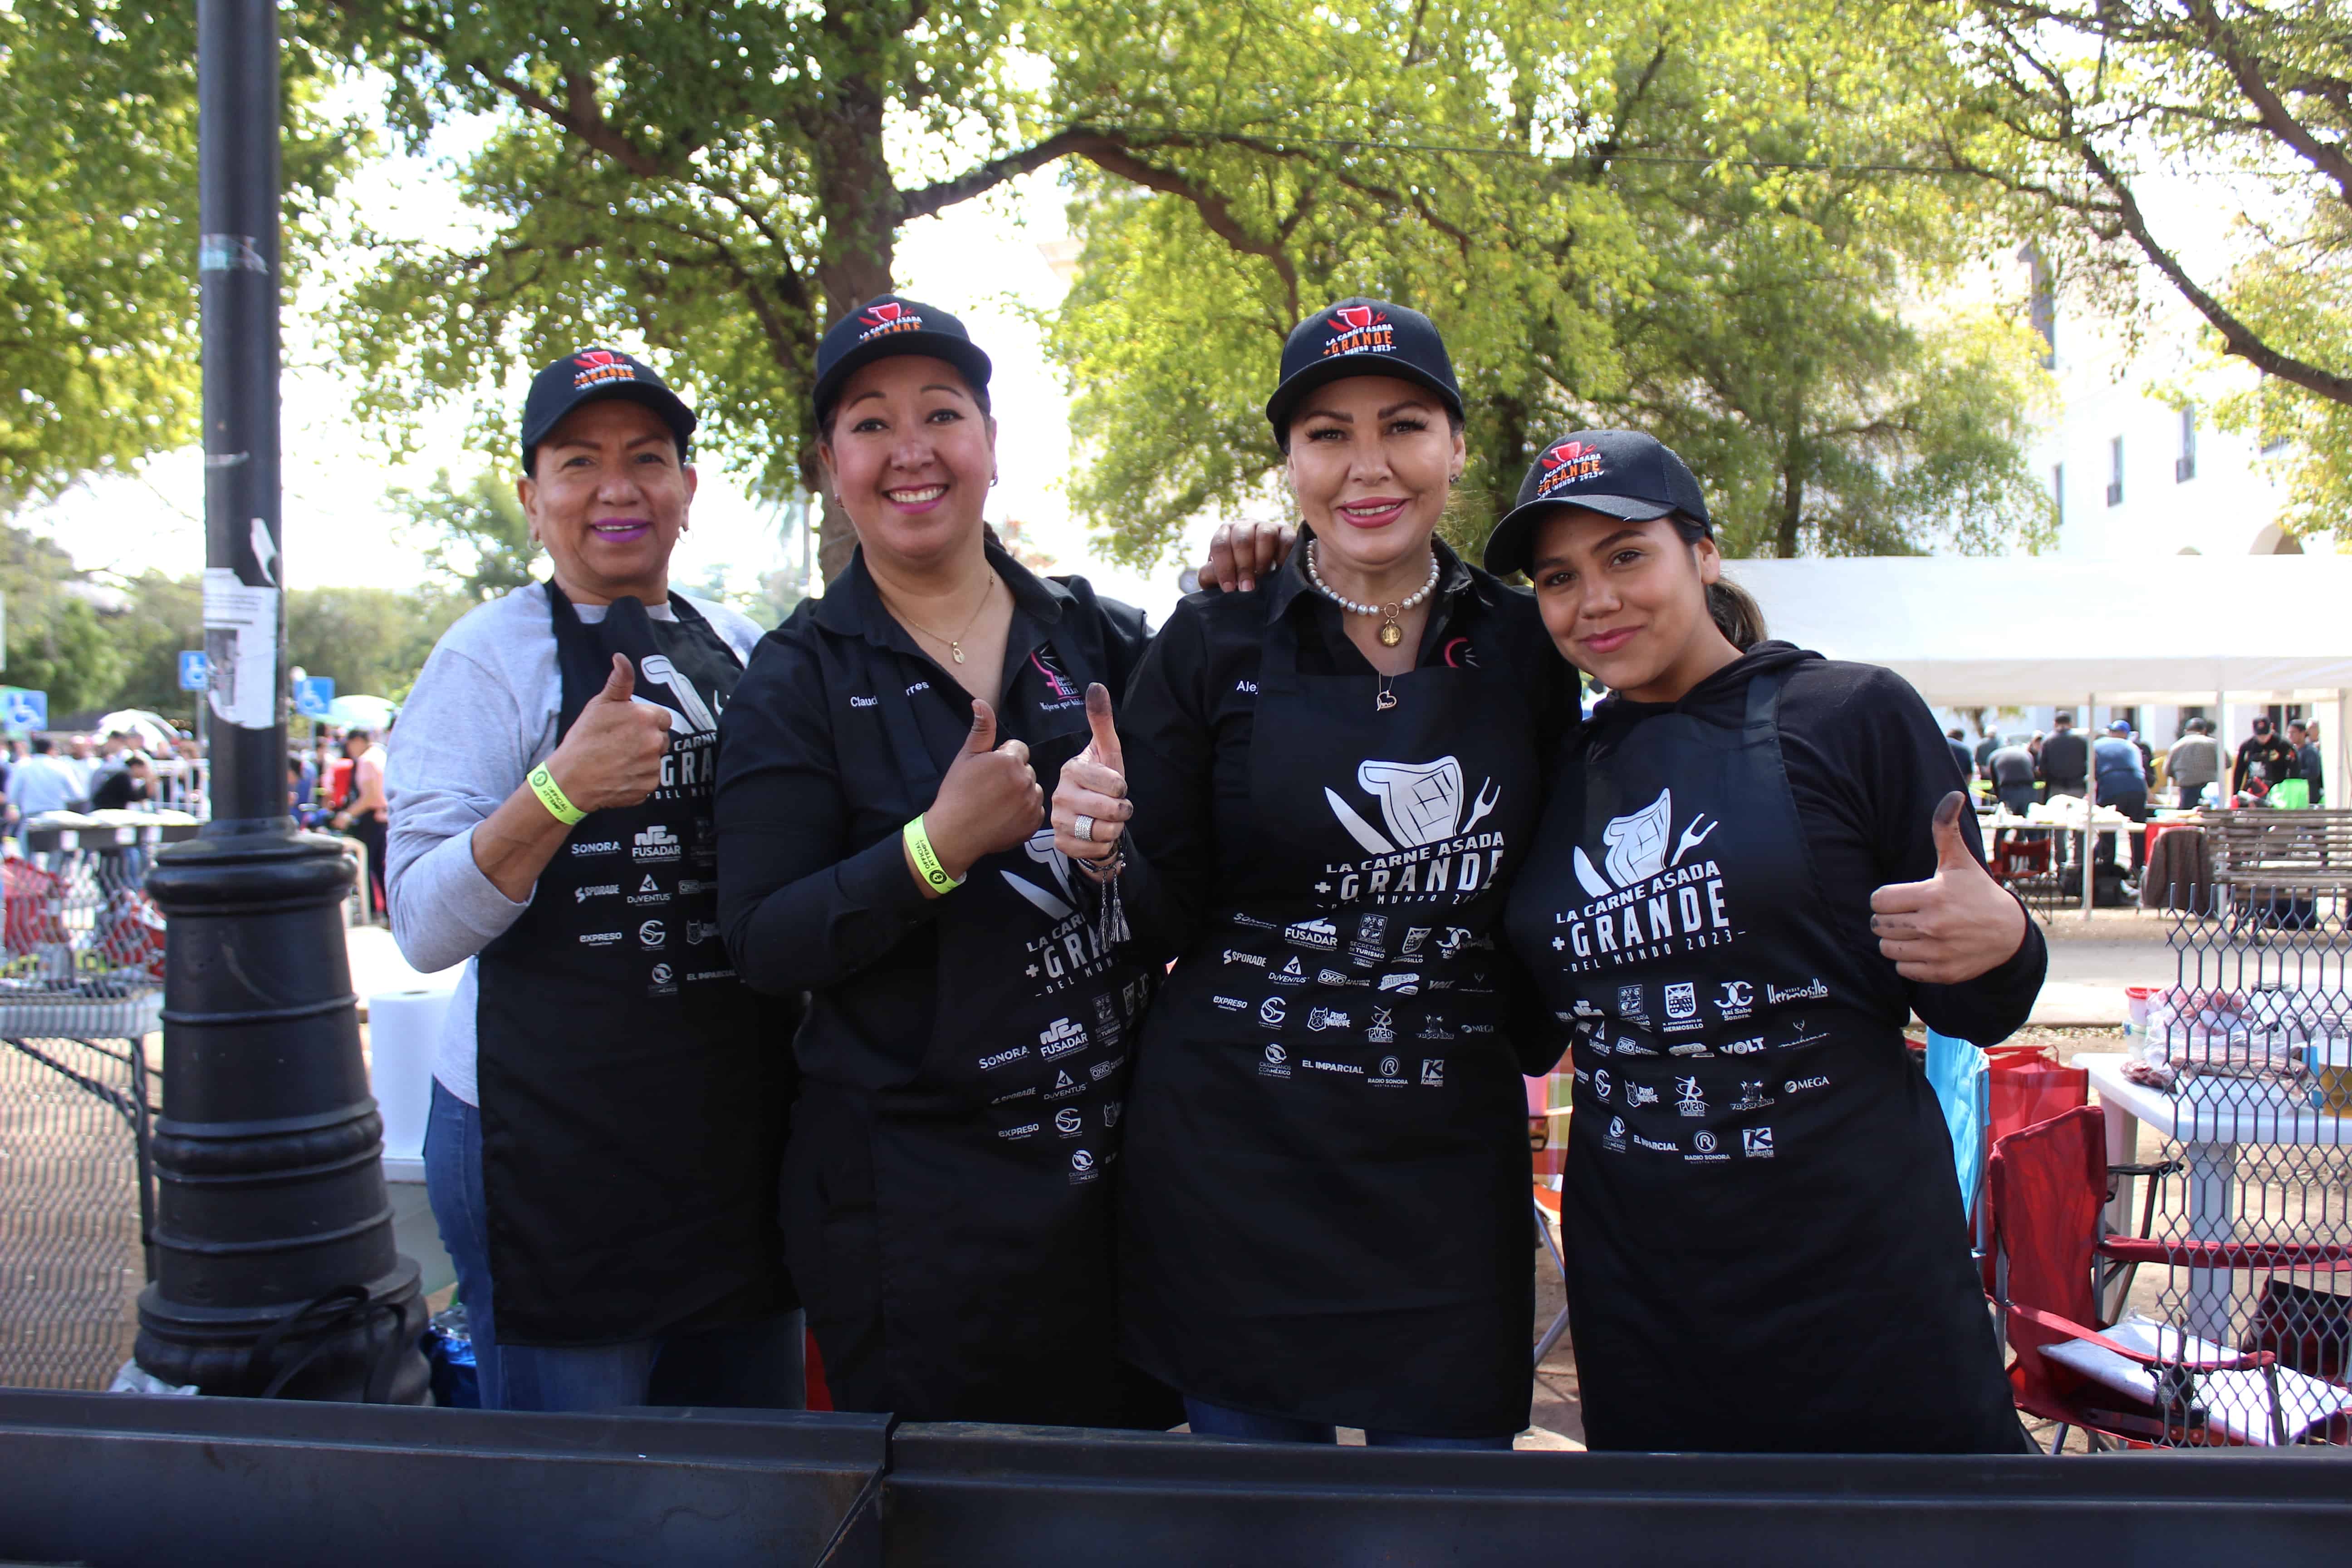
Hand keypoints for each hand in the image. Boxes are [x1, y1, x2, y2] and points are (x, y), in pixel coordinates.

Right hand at [543, 654, 674, 814]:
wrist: (571, 778)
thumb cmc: (584, 739)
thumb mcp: (600, 704)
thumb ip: (619, 681)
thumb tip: (621, 658)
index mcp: (646, 718)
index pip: (662, 718)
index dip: (646, 722)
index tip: (629, 728)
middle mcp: (655, 742)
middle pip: (661, 738)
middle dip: (646, 740)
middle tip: (621, 744)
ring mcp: (653, 766)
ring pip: (656, 759)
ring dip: (643, 759)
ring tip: (618, 760)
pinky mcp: (649, 787)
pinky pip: (650, 779)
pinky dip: (638, 778)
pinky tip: (620, 774)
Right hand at [922, 699, 1042, 882]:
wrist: (954, 833)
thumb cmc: (957, 792)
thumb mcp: (966, 756)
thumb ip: (981, 729)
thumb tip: (981, 702)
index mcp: (1010, 760)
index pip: (1018, 750)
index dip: (1002, 759)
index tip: (987, 772)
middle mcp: (1026, 780)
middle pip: (1026, 769)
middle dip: (1012, 775)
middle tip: (989, 789)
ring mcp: (1031, 803)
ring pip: (1032, 789)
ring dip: (1020, 792)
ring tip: (996, 803)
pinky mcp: (1034, 822)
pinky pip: (1035, 809)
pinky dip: (1024, 812)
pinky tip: (1004, 816)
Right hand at [1052, 683, 1129, 862]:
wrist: (1095, 819)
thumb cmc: (1104, 784)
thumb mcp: (1108, 752)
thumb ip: (1102, 722)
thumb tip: (1096, 686)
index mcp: (1071, 770)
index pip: (1114, 783)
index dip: (1122, 789)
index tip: (1116, 787)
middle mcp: (1059, 794)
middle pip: (1110, 809)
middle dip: (1122, 811)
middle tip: (1116, 807)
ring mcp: (1057, 820)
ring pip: (1103, 831)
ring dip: (1114, 829)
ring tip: (1107, 821)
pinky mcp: (1060, 843)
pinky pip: (1094, 850)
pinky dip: (1103, 847)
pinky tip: (1098, 836)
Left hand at [1198, 521, 1295, 592]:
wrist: (1263, 575)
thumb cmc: (1236, 576)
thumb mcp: (1220, 577)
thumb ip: (1210, 575)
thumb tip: (1211, 574)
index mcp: (1225, 533)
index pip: (1220, 544)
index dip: (1224, 567)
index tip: (1229, 588)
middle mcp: (1245, 526)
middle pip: (1242, 539)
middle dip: (1244, 566)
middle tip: (1247, 587)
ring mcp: (1267, 526)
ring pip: (1265, 535)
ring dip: (1263, 559)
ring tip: (1263, 577)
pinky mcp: (1287, 532)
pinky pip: (1286, 539)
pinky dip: (1283, 555)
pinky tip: (1279, 570)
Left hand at [1870, 791, 2027, 983]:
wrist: (2010, 933)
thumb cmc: (1978, 892)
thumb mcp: (1960, 861)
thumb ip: (1946, 830)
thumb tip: (1953, 795)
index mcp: (1933, 896)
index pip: (1879, 900)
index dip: (1885, 898)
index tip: (1900, 898)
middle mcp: (1933, 925)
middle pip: (1879, 925)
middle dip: (1887, 919)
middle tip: (1905, 914)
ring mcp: (1937, 951)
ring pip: (1887, 949)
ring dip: (1894, 940)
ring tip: (1912, 931)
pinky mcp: (1942, 972)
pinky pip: (1903, 969)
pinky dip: (1908, 961)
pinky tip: (1923, 948)